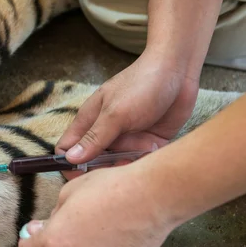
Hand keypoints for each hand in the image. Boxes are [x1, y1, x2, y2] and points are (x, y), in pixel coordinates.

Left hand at [18, 161, 176, 246]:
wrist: (152, 196)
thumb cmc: (109, 188)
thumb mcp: (69, 192)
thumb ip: (53, 215)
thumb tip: (45, 227)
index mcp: (57, 242)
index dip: (28, 242)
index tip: (35, 231)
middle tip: (64, 224)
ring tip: (95, 223)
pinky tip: (113, 230)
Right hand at [57, 51, 199, 166]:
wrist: (178, 72)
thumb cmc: (141, 85)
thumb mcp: (115, 113)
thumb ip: (94, 138)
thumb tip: (69, 159)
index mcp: (89, 121)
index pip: (68, 149)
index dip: (70, 165)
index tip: (84, 174)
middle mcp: (106, 132)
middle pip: (95, 162)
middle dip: (108, 165)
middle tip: (123, 159)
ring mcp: (127, 138)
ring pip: (120, 162)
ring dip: (132, 157)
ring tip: (146, 143)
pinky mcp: (147, 142)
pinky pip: (141, 160)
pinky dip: (147, 156)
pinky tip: (155, 143)